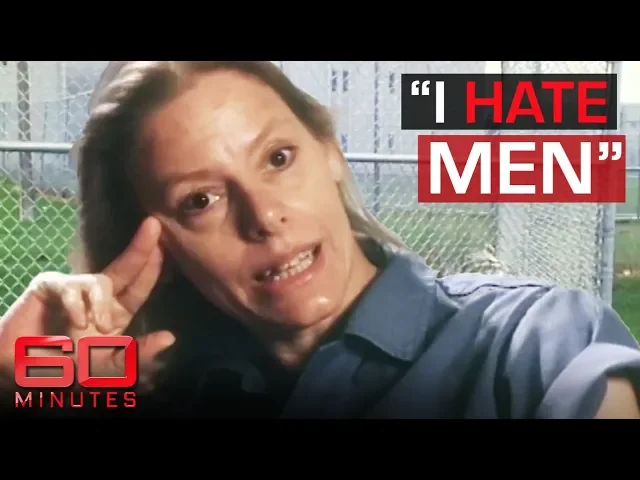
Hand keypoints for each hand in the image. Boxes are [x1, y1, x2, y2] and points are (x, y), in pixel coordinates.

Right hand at [0, 217, 174, 386]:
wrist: (22, 370)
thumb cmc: (67, 368)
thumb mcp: (108, 367)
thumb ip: (138, 355)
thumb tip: (170, 338)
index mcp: (115, 312)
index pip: (140, 286)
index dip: (153, 266)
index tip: (167, 244)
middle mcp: (98, 297)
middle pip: (125, 268)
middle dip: (141, 248)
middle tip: (154, 226)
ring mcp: (74, 289)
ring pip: (99, 281)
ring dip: (101, 306)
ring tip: (96, 328)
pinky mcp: (49, 286)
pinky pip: (70, 288)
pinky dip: (76, 307)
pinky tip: (75, 323)